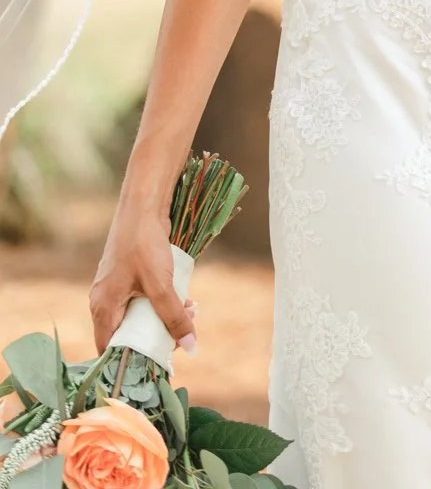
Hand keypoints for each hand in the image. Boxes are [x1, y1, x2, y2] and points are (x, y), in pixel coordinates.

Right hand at [90, 201, 192, 354]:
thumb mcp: (161, 285)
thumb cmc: (144, 244)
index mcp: (102, 309)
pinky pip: (143, 298)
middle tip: (182, 335)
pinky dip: (162, 301)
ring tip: (190, 312)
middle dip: (156, 336)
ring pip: (139, 315)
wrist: (144, 204)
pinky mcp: (129, 275)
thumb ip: (173, 316)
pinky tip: (186, 298)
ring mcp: (116, 287)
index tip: (158, 363)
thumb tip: (190, 346)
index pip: (109, 350)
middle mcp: (104, 301)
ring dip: (164, 316)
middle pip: (127, 334)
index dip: (131, 361)